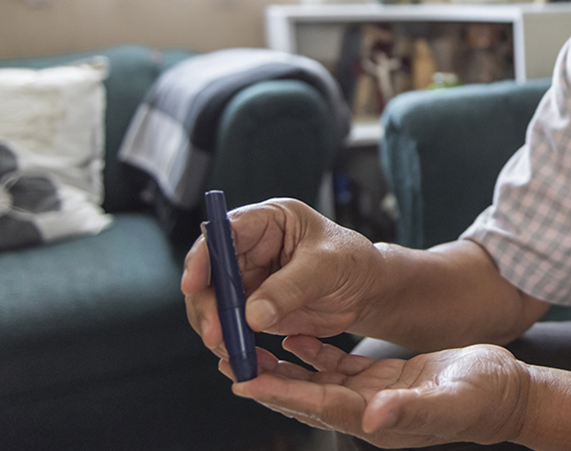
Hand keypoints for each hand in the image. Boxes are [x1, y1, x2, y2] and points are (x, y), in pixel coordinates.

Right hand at [182, 198, 382, 358]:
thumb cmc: (353, 263)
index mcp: (268, 221)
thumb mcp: (328, 267)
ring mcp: (248, 279)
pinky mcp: (251, 307)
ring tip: (234, 352)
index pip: (223, 233)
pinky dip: (232, 344)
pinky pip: (230, 326)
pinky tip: (245, 359)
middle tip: (216, 334)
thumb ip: (291, 287)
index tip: (193, 284)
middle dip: (207, 306)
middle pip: (208, 274)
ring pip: (213, 304)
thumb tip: (252, 314)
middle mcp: (250, 248)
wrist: (367, 291)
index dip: (203, 257)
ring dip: (217, 329)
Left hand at [230, 336, 530, 448]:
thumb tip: (374, 415)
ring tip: (248, 348)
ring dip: (282, 367)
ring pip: (315, 382)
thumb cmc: (485, 396)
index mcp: (379, 421)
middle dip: (267, 380)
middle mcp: (369, 413)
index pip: (319, 406)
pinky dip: (314, 353)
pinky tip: (295, 336)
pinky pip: (337, 369)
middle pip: (306, 397)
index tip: (245, 381)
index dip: (282, 393)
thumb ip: (413, 409)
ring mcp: (373, 398)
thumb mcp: (452, 400)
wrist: (508, 393)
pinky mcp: (382, 382)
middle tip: (229, 361)